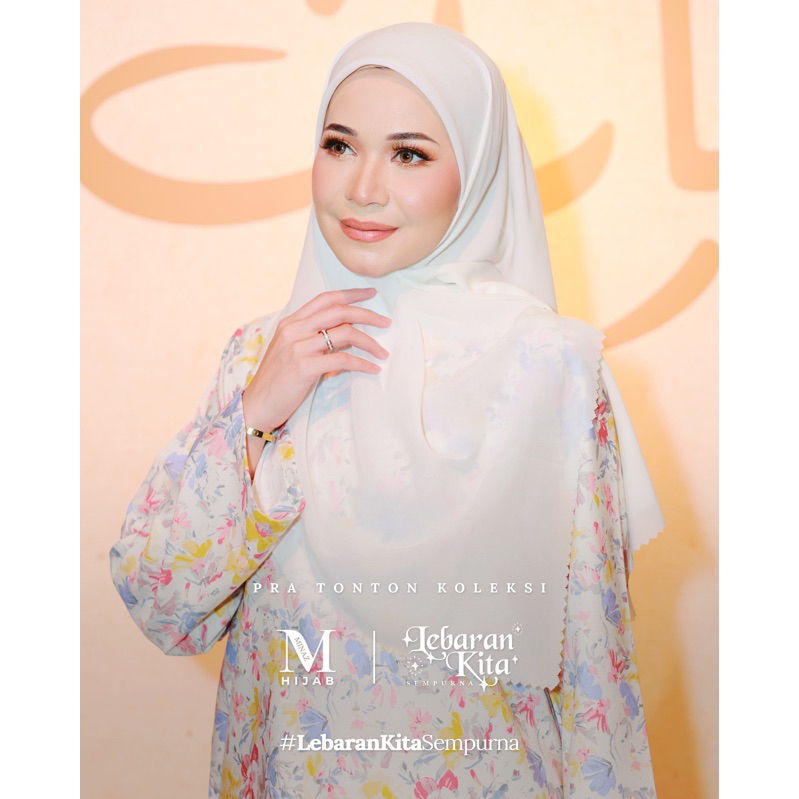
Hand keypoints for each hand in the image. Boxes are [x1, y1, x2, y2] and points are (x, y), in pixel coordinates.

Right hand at [242, 287, 389, 436]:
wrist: (257, 405)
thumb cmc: (277, 380)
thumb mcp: (291, 351)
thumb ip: (312, 338)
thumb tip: (345, 334)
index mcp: (291, 322)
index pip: (325, 299)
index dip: (350, 294)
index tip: (371, 294)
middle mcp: (294, 330)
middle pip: (338, 311)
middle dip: (367, 314)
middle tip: (386, 321)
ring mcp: (298, 348)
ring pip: (344, 333)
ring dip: (370, 342)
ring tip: (383, 352)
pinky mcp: (304, 367)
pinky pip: (342, 359)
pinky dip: (362, 363)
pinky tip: (372, 369)